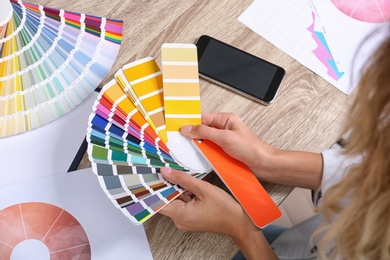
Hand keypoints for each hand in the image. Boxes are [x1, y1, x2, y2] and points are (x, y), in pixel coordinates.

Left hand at [159, 167, 252, 235]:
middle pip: (167, 200)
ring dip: (179, 189)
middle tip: (171, 171)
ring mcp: (185, 221)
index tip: (155, 176)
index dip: (156, 188)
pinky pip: (183, 204)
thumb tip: (167, 172)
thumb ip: (183, 179)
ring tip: (185, 178)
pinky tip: (192, 186)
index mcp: (181, 215)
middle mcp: (180, 221)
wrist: (239, 222)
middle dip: (170, 185)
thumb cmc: (225, 209)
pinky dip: (186, 194)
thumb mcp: (204, 189)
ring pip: (176, 201)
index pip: (159, 202)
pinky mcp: (191, 218)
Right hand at [181, 112, 322, 188]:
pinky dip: (204, 154)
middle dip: (193, 135)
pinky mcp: (225, 152)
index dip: (191, 122)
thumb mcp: (225, 138)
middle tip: (179, 140)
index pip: (203, 118)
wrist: (264, 164)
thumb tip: (188, 128)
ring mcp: (224, 141)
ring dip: (199, 146)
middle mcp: (224, 129)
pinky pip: (210, 151)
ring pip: (205, 141)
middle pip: (203, 130)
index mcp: (226, 119)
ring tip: (187, 149)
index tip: (178, 127)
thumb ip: (205, 132)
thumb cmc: (251, 148)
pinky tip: (199, 157)